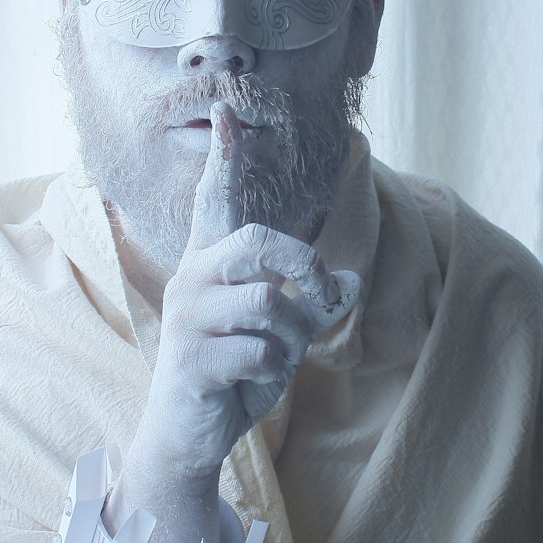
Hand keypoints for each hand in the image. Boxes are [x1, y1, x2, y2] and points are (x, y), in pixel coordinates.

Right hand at [136, 101, 360, 483]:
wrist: (192, 431)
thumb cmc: (234, 372)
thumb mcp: (282, 333)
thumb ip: (311, 303)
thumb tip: (352, 281)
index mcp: (211, 263)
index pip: (215, 199)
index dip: (224, 157)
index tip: (227, 111)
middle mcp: (194, 279)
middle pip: (259, 241)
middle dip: (304, 266)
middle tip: (320, 294)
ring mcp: (189, 316)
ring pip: (270, 303)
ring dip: (290, 339)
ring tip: (273, 358)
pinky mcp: (193, 357)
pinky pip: (261, 349)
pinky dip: (273, 371)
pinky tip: (252, 383)